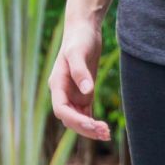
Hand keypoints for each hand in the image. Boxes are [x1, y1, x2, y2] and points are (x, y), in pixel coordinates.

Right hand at [50, 20, 109, 140]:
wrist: (84, 30)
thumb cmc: (79, 39)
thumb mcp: (78, 52)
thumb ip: (80, 72)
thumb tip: (87, 91)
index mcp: (57, 84)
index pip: (61, 109)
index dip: (74, 119)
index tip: (91, 124)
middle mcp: (63, 92)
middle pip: (69, 118)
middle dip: (84, 128)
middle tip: (104, 132)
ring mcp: (73, 94)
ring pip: (78, 119)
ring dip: (90, 129)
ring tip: (107, 133)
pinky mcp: (83, 93)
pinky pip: (86, 113)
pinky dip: (93, 123)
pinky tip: (104, 129)